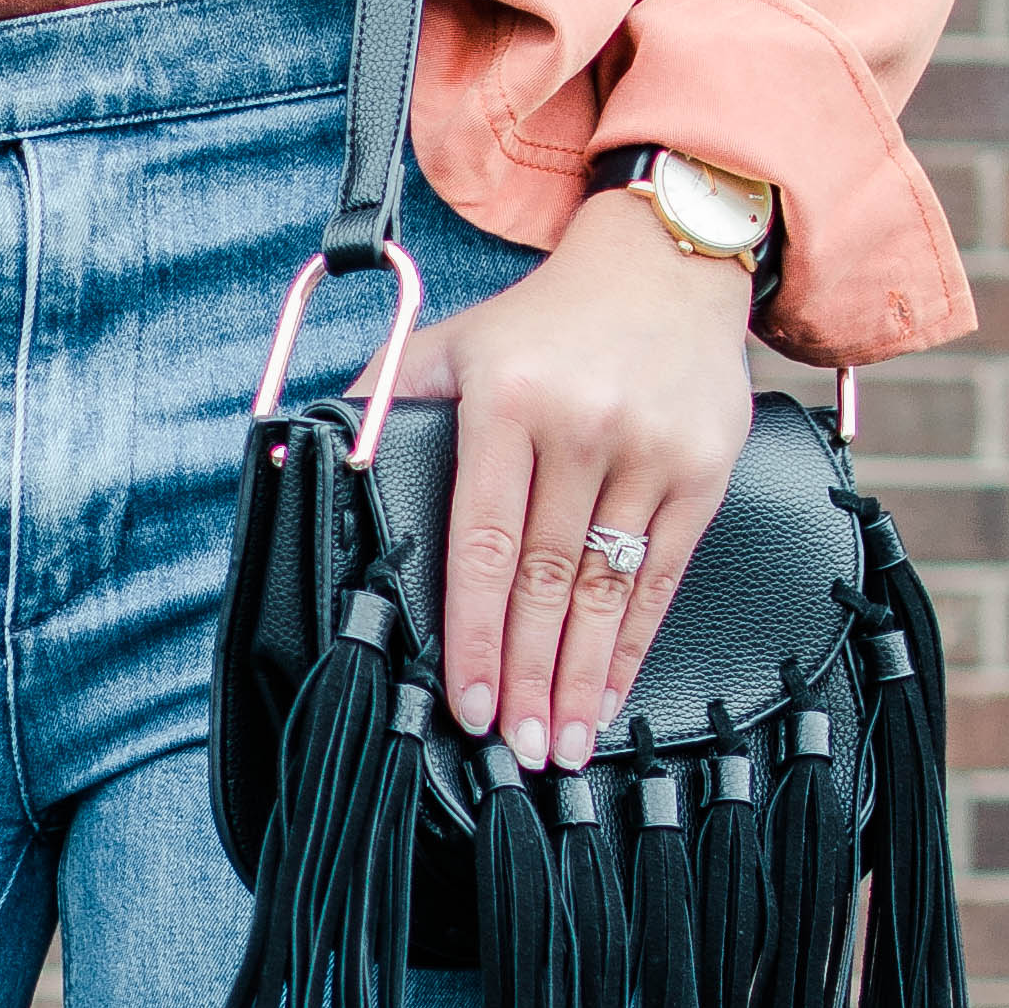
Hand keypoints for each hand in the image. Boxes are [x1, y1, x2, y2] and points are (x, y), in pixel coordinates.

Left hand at [391, 193, 757, 772]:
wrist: (667, 258)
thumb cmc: (548, 317)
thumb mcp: (458, 339)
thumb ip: (386, 394)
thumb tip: (304, 447)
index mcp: (510, 403)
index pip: (484, 543)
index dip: (474, 632)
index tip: (465, 701)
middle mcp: (583, 429)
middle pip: (547, 580)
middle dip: (527, 675)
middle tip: (514, 749)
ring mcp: (650, 451)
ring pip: (607, 588)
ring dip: (581, 678)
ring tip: (561, 744)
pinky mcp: (703, 469)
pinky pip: (662, 575)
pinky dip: (634, 643)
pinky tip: (609, 692)